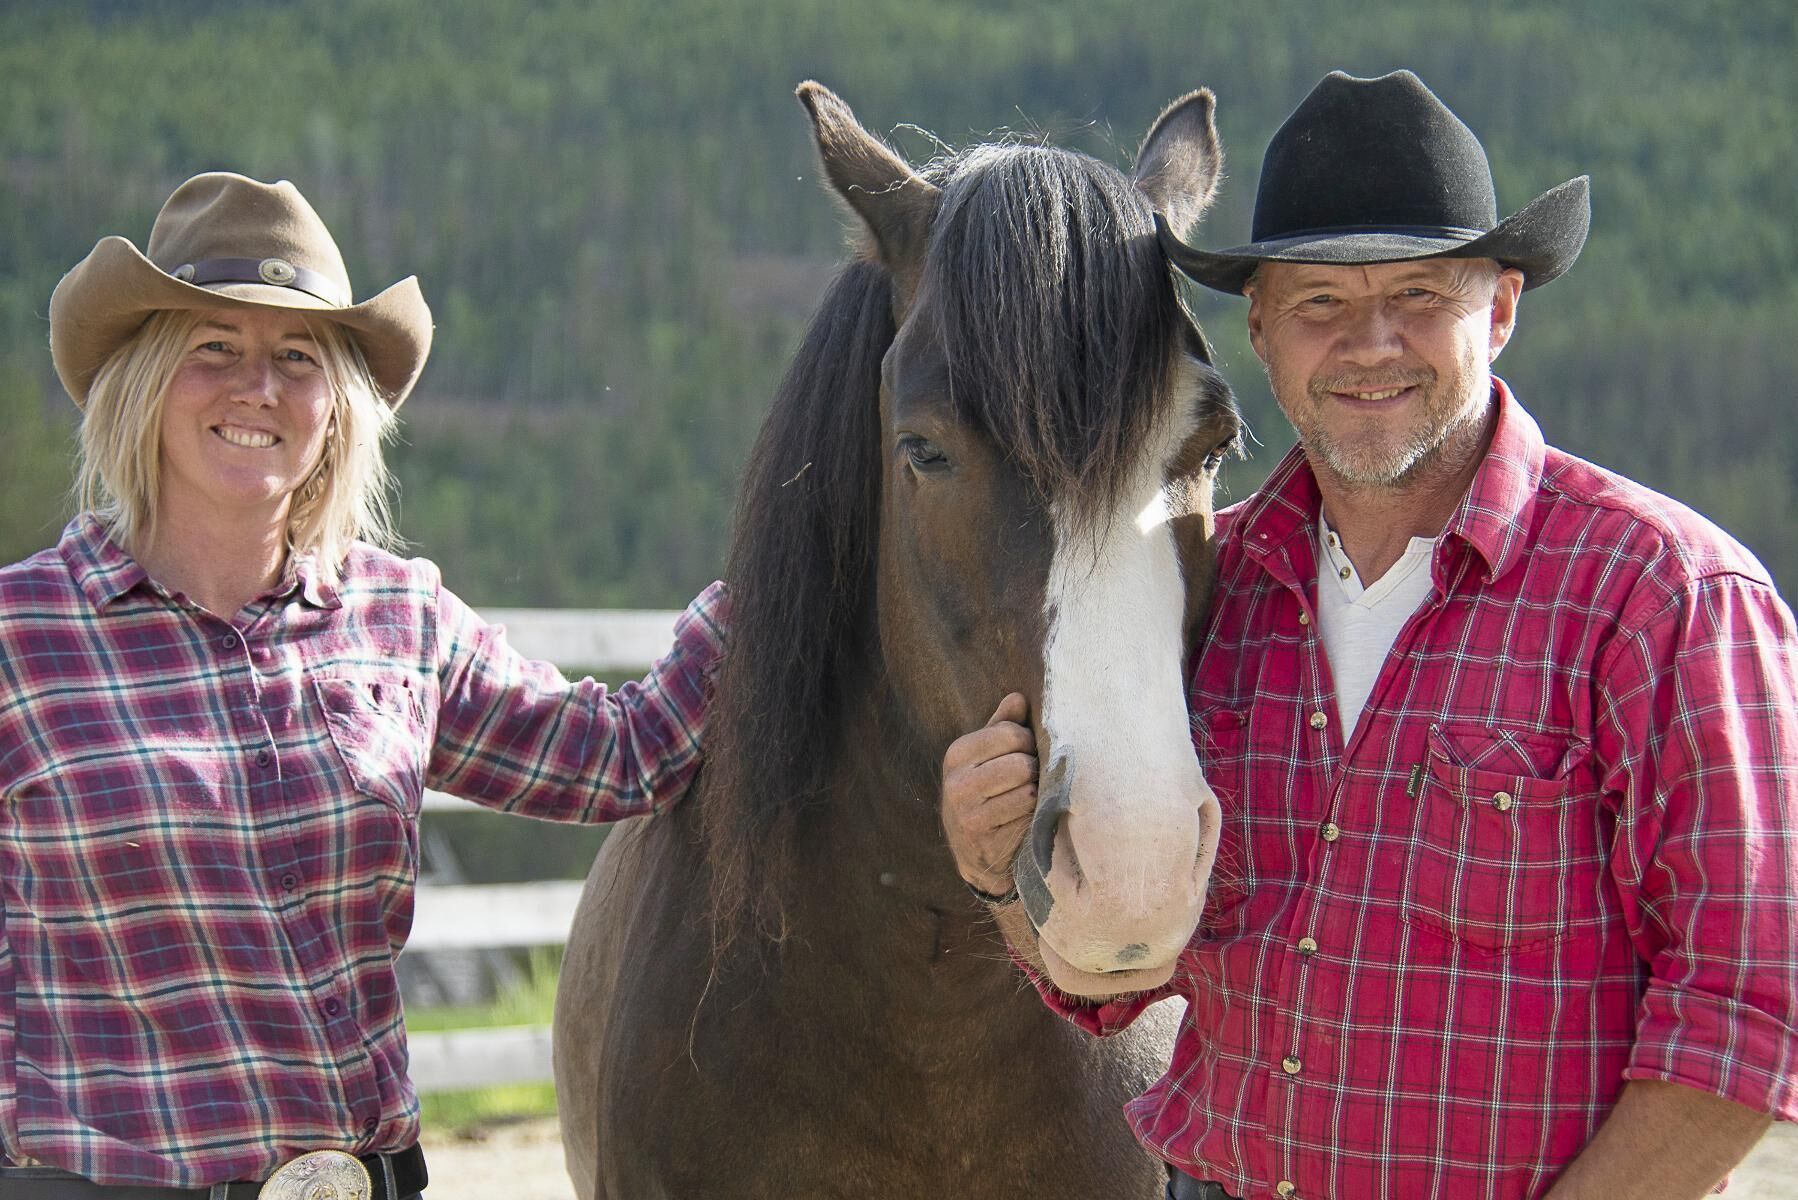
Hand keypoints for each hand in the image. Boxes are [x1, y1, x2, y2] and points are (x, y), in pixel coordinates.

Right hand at [940, 693, 1037, 897]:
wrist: (976, 854)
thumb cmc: (987, 793)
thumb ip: (1002, 726)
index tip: (1025, 753)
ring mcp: (969, 816)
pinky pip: (1028, 821)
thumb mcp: (987, 757)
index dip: (1028, 742)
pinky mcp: (986, 844)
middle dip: (1033, 771)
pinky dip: (1033, 820)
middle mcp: (957, 784)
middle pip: (1021, 764)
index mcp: (957, 754)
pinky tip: (1024, 822)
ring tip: (1027, 802)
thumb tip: (1018, 697)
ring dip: (1036, 798)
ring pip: (1028, 793)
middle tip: (1029, 781)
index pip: (1010, 733)